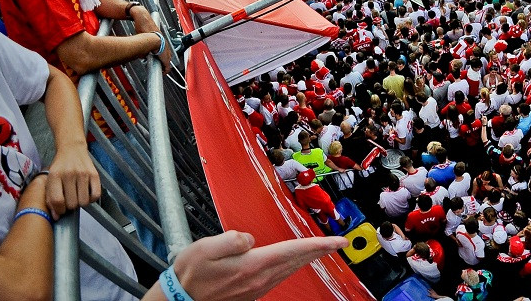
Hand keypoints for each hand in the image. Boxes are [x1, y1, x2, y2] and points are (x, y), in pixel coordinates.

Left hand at [45, 141, 100, 218]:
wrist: (72, 149)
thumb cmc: (60, 167)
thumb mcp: (50, 180)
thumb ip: (50, 199)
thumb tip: (56, 217)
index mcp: (55, 176)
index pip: (57, 200)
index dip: (59, 210)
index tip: (60, 209)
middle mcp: (70, 174)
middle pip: (71, 203)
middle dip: (70, 206)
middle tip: (69, 199)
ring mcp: (83, 173)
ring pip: (83, 201)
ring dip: (80, 202)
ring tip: (77, 196)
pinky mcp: (95, 174)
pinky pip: (95, 195)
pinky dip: (91, 199)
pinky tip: (86, 194)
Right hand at [162, 231, 346, 300]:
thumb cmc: (190, 273)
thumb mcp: (206, 248)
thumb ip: (232, 239)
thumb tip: (251, 238)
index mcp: (252, 265)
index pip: (294, 250)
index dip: (318, 244)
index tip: (338, 241)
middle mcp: (260, 279)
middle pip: (298, 260)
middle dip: (321, 250)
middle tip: (340, 243)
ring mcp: (257, 288)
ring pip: (291, 269)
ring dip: (309, 257)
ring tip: (323, 248)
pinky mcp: (252, 292)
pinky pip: (281, 275)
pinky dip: (294, 265)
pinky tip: (296, 261)